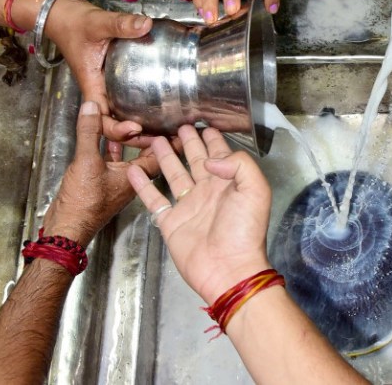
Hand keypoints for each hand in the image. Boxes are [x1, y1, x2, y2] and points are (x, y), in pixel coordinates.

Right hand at [42, 101, 159, 245]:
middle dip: (155, 138)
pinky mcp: (105, 187)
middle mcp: (132, 182)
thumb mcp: (87, 161)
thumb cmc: (82, 204)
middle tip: (161, 120)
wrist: (66, 228)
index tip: (180, 125)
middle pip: (150, 156)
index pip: (163, 155)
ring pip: (132, 159)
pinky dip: (115, 151)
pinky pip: (115, 164)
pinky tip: (110, 140)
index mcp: (137, 177)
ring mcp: (119, 185)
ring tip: (137, 123)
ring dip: (134, 143)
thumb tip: (92, 108)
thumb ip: (90, 132)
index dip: (171, 139)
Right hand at [44, 0, 153, 144]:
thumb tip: (145, 25)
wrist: (64, 17)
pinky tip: (166, 114)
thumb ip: (121, 25)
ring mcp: (109, 90)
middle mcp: (101, 93)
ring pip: (125, 118)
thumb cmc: (73, 23)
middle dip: (137, 139)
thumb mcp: (98, 23)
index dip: (117, 130)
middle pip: (117, 127)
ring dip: (144, 130)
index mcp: (93, 86)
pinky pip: (130, 104)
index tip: (136, 128)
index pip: (101, 121)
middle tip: (163, 141)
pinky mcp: (116, 83)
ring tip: (169, 135)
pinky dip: (145, 113)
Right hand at [127, 125, 272, 303]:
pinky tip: (135, 170)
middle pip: (195, 159)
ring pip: (174, 174)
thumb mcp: (256, 190)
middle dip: (188, 142)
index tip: (203, 122)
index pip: (220, 153)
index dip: (212, 138)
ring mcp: (189, 206)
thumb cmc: (245, 231)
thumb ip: (239, 165)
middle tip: (178, 125)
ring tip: (156, 140)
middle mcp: (208, 190)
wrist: (228, 268)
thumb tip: (210, 159)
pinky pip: (154, 199)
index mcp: (229, 182)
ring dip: (166, 157)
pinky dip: (143, 185)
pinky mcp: (171, 222)